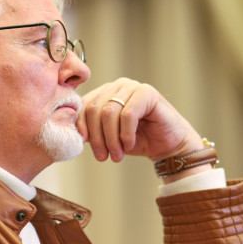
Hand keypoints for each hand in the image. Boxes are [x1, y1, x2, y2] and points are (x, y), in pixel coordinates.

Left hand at [78, 78, 204, 163]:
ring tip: (117, 155)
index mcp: (105, 93)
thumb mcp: (109, 137)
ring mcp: (133, 87)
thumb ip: (92, 131)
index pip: (83, 105)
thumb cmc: (138, 140)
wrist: (168, 146)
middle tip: (103, 157)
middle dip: (97, 137)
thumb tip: (74, 133)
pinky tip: (129, 145)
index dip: (81, 126)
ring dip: (111, 139)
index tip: (85, 145)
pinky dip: (126, 134)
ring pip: (109, 112)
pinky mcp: (147, 93)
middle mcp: (117, 86)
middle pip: (94, 109)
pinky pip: (128, 114)